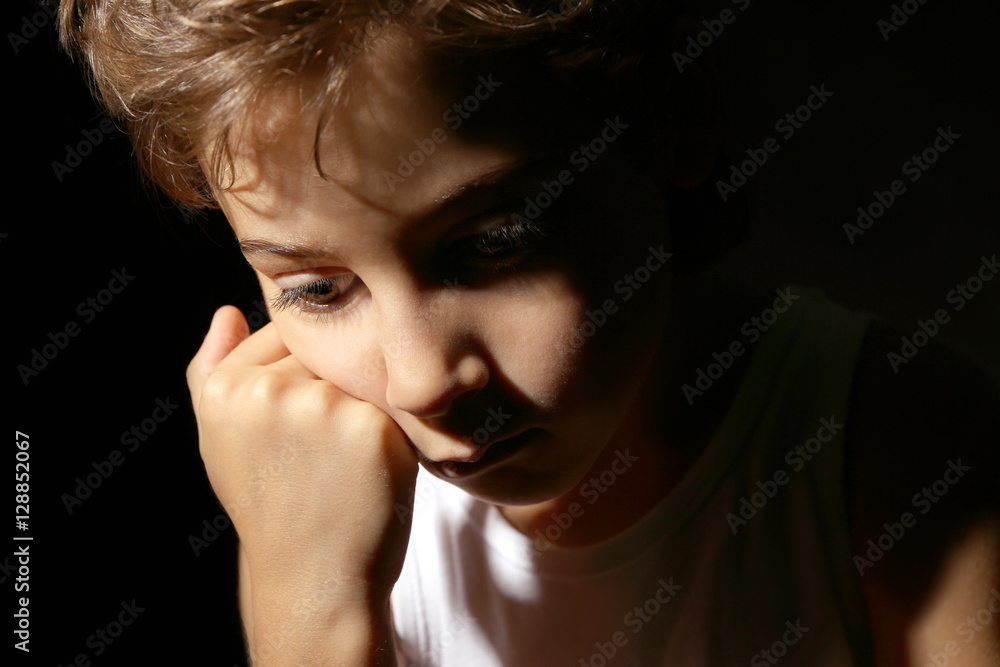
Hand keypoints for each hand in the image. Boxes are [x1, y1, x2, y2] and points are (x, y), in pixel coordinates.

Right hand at [186, 306, 417, 606]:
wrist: (314, 576)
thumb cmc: (269, 502)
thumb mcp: (220, 439)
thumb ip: (213, 369)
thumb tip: (228, 311)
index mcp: (226, 388)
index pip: (283, 334)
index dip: (303, 373)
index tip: (304, 420)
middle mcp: (269, 390)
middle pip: (324, 349)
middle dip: (332, 383)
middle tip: (327, 443)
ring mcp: (322, 405)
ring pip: (358, 371)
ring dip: (362, 401)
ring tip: (347, 455)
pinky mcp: (371, 425)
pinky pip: (391, 398)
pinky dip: (390, 425)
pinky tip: (373, 464)